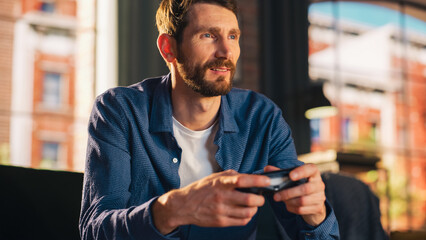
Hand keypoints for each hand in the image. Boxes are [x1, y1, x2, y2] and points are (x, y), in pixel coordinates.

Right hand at [152, 170, 270, 234]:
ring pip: (248, 212)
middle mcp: (221, 197)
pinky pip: (242, 221)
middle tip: (260, 197)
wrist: (184, 206)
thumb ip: (230, 175)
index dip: (257, 180)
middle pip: (249, 200)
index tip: (267, 181)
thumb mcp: (213, 177)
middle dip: (260, 199)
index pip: (242, 180)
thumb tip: (247, 176)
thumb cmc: (200, 190)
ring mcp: (221, 211)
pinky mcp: (221, 222)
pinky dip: (248, 217)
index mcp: (220, 183)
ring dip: (255, 209)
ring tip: (253, 206)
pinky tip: (245, 212)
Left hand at [264, 164, 325, 225]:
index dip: (301, 172)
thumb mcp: (292, 178)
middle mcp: (319, 184)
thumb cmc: (299, 185)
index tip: (290, 176)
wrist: (312, 201)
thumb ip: (280, 172)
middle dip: (288, 193)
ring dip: (289, 201)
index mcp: (313, 172)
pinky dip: (292, 208)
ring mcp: (320, 196)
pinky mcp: (318, 208)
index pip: (310, 169)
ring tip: (281, 200)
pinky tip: (288, 205)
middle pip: (305, 189)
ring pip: (302, 201)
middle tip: (275, 196)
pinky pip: (302, 209)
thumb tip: (267, 168)